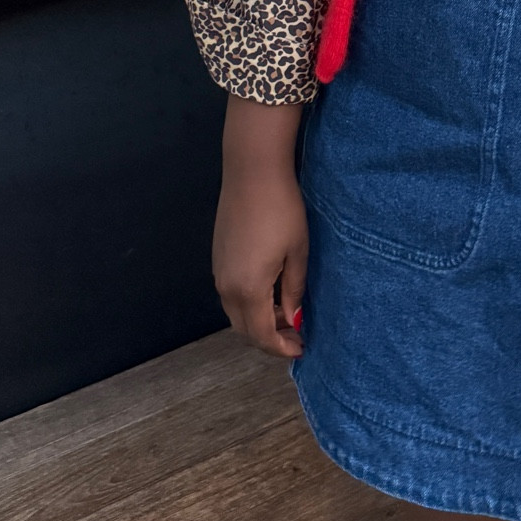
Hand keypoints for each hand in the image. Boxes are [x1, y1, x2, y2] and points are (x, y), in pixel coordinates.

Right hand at [213, 96, 307, 358]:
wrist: (252, 172)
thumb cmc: (282, 211)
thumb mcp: (297, 252)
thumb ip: (294, 291)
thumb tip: (293, 320)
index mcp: (248, 290)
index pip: (261, 335)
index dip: (281, 348)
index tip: (302, 348)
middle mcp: (226, 287)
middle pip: (245, 329)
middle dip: (269, 338)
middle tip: (296, 334)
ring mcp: (218, 271)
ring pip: (236, 312)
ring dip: (258, 320)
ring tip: (286, 313)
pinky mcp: (218, 257)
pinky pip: (231, 294)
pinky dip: (249, 303)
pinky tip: (270, 292)